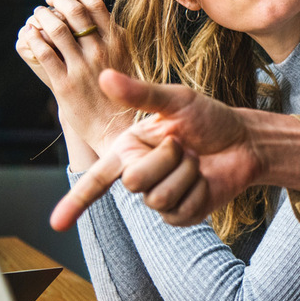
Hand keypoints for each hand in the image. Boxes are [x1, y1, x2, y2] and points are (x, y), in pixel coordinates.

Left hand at [15, 0, 133, 158]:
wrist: (118, 126)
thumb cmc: (121, 87)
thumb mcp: (122, 51)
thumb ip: (107, 23)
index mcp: (118, 42)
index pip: (95, 4)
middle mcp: (101, 52)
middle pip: (74, 12)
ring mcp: (82, 68)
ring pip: (57, 30)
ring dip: (42, 16)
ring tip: (38, 14)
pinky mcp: (65, 85)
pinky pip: (44, 54)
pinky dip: (34, 39)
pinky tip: (30, 34)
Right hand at [49, 69, 299, 230]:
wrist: (244, 141)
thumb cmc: (210, 118)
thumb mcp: (177, 100)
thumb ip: (141, 93)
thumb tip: (105, 76)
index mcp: (129, 149)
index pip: (96, 179)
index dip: (75, 202)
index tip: (55, 224)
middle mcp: (139, 175)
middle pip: (133, 181)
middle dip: (165, 158)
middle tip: (184, 145)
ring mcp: (159, 197)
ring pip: (157, 197)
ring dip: (185, 174)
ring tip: (196, 161)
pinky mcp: (181, 214)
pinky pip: (178, 211)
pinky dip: (197, 190)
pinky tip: (204, 180)